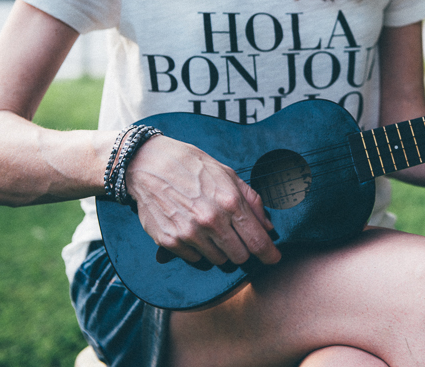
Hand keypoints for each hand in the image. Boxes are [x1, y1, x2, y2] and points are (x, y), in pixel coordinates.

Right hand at [124, 136, 281, 266]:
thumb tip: (267, 226)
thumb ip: (252, 201)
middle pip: (240, 256)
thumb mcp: (229, 175)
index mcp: (230, 202)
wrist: (151, 164)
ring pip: (219, 260)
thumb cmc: (193, 167)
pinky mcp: (170, 241)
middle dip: (243, 250)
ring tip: (210, 229)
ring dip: (220, 249)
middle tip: (236, 238)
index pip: (257, 241)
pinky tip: (192, 230)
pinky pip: (194, 259)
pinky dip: (197, 250)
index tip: (273, 258)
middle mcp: (211, 221)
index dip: (269, 254)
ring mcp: (189, 233)